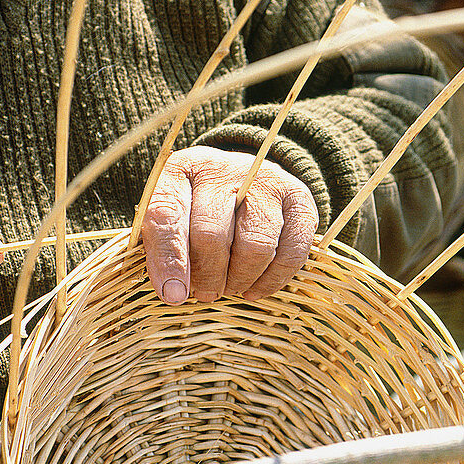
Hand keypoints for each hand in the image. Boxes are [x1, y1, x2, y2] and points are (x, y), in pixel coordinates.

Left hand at [141, 146, 317, 303]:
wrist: (244, 180)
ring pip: (255, 245)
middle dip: (208, 275)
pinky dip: (271, 280)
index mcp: (181, 170)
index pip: (167, 214)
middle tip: (205, 293)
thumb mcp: (171, 218)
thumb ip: (165, 248)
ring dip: (239, 279)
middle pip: (212, 233)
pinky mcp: (299, 199)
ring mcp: (265, 181)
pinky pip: (291, 252)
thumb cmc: (198, 208)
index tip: (173, 294)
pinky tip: (253, 288)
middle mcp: (223, 169)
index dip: (169, 259)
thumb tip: (174, 294)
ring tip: (229, 288)